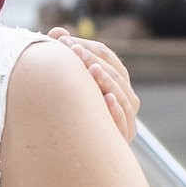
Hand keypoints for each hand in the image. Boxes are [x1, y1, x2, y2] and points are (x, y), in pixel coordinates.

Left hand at [49, 27, 139, 141]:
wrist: (72, 155)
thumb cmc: (68, 112)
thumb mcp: (66, 82)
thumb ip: (64, 55)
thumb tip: (58, 31)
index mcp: (115, 80)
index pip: (107, 56)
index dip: (87, 46)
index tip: (64, 41)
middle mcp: (125, 97)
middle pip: (114, 73)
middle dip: (92, 59)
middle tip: (71, 50)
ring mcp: (127, 118)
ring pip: (122, 95)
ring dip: (106, 80)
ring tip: (91, 69)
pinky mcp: (123, 139)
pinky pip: (123, 123)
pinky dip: (116, 110)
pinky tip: (106, 99)